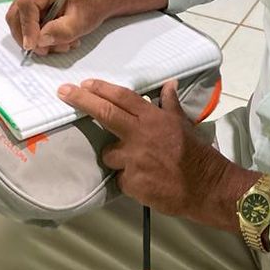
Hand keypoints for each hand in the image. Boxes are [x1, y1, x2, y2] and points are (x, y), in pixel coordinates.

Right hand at [5, 0, 108, 54]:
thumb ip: (62, 31)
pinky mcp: (35, 5)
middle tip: (44, 50)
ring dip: (37, 38)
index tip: (33, 45)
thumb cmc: (94, 4)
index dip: (27, 27)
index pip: (27, 5)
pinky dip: (40, 35)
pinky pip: (28, 23)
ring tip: (61, 44)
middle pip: (17, 14)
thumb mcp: (82, 21)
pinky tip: (58, 39)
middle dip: (28, 36)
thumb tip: (40, 41)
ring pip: (20, 21)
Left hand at [60, 79, 245, 220]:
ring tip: (138, 163)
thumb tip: (169, 84)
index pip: (122, 98)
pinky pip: (121, 179)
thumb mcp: (183, 123)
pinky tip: (145, 181)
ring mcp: (134, 159)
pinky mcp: (132, 183)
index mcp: (153, 118)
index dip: (101, 89)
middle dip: (82, 100)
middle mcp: (140, 135)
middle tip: (64, 92)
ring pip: (110, 154)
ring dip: (118, 157)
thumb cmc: (196, 152)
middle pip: (105, 114)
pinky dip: (129, 180)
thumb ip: (169, 104)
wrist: (206, 186)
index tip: (84, 83)